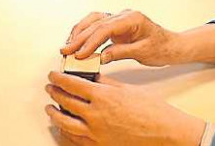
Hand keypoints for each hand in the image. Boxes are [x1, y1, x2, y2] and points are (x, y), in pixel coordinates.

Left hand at [44, 73, 205, 145]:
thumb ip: (105, 84)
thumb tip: (90, 78)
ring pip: (65, 123)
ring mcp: (96, 133)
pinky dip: (65, 132)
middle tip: (50, 88)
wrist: (164, 132)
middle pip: (66, 102)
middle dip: (55, 93)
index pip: (72, 84)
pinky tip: (63, 127)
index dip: (59, 78)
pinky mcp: (99, 145)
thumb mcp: (125, 89)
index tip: (53, 75)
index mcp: (102, 97)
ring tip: (50, 108)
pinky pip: (75, 139)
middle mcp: (96, 115)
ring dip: (55, 114)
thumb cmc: (150, 110)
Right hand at [60, 10, 181, 66]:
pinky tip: (78, 40)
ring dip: (79, 32)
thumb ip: (120, 52)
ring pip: (93, 20)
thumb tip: (100, 56)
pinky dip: (86, 32)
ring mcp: (119, 18)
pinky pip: (97, 25)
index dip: (90, 41)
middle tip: (67, 50)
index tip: (80, 54)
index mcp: (132, 18)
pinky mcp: (116, 25)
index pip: (105, 28)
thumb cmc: (162, 47)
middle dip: (79, 37)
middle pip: (96, 23)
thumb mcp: (142, 52)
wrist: (172, 46)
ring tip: (68, 45)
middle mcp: (124, 15)